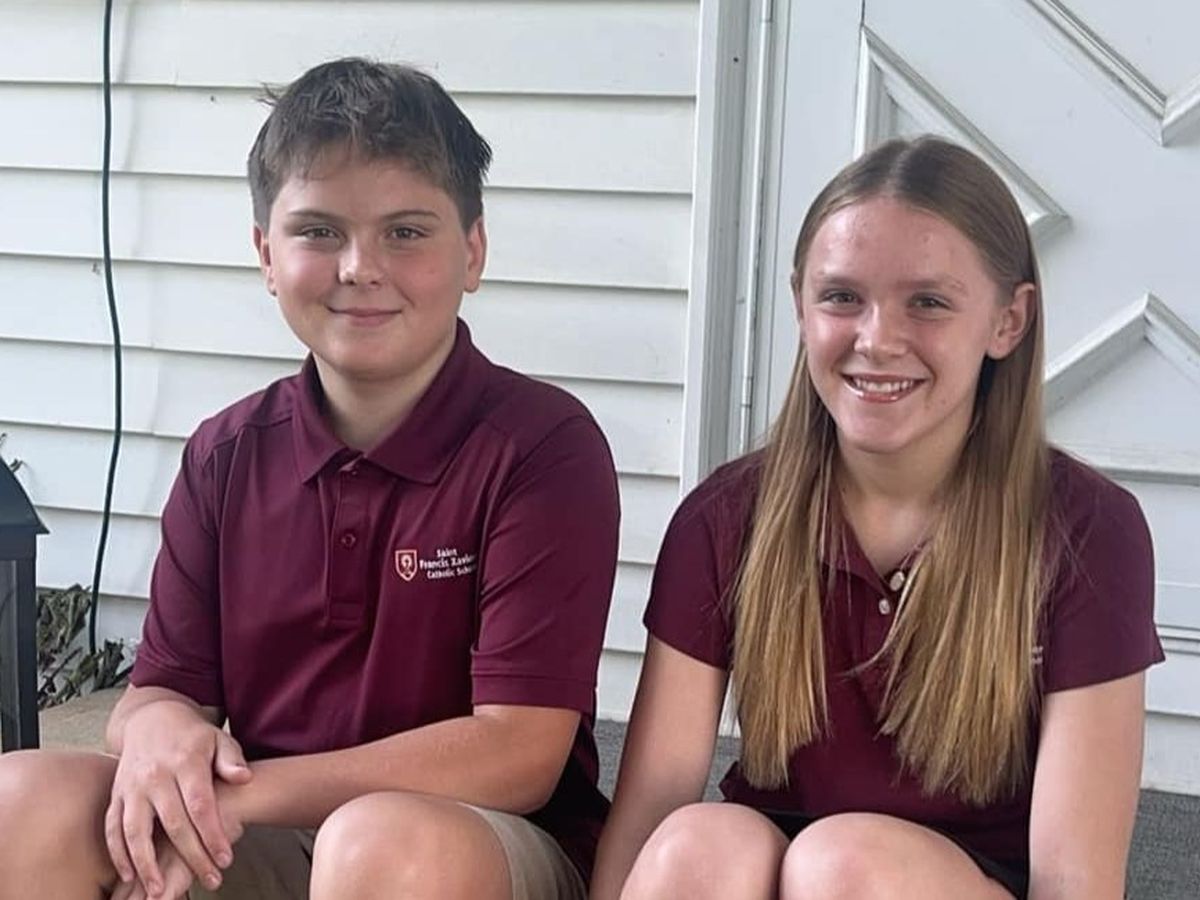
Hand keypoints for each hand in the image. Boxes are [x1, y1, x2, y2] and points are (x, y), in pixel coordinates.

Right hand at [105, 699, 251, 895]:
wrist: (152, 718)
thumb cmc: (193, 736)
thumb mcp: (218, 739)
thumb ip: (231, 759)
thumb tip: (244, 777)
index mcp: (185, 762)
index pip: (200, 805)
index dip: (212, 835)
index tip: (225, 859)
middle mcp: (155, 776)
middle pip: (173, 824)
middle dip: (192, 856)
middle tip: (211, 880)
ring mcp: (132, 787)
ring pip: (135, 831)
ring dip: (146, 864)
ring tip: (158, 891)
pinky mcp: (116, 795)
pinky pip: (112, 828)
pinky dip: (117, 854)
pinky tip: (128, 876)